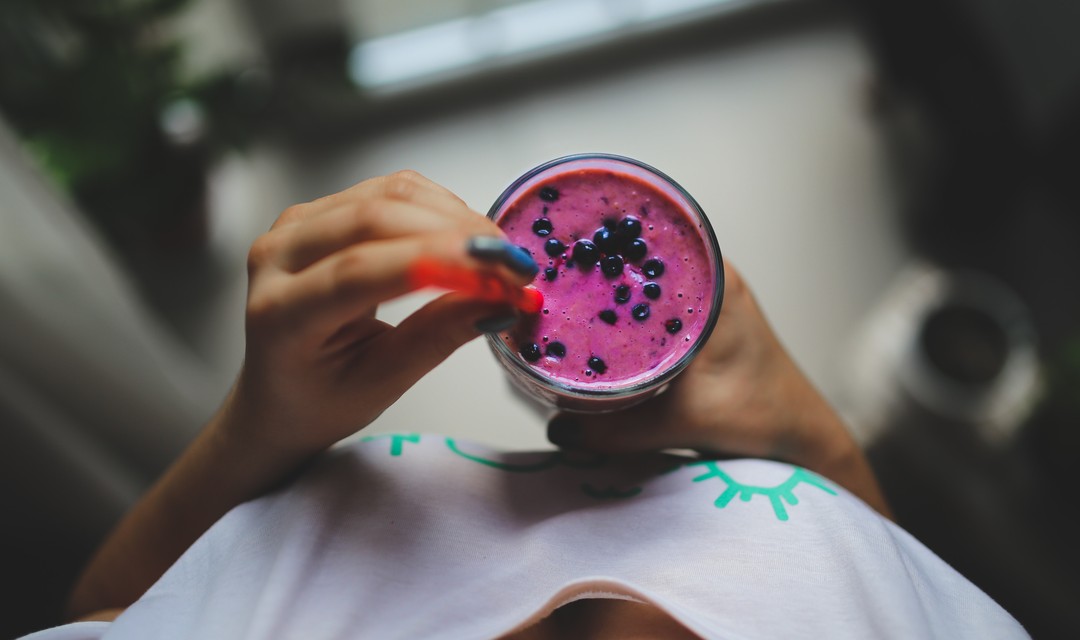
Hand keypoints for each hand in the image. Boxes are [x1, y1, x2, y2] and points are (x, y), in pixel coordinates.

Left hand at [227, 171, 535, 454]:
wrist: (279, 392)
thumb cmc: (322, 397)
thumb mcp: (383, 382)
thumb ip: (439, 335)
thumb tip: (502, 300)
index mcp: (280, 312)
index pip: (359, 271)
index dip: (436, 263)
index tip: (500, 276)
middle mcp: (277, 255)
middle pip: (375, 218)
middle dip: (457, 236)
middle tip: (515, 268)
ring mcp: (297, 224)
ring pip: (389, 194)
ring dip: (456, 217)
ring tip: (500, 257)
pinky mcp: (322, 210)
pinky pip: (390, 190)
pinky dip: (441, 208)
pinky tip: (470, 239)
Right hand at [546, 262, 889, 514]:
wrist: (799, 436)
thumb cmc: (759, 417)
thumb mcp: (682, 421)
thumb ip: (616, 430)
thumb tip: (556, 430)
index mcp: (713, 279)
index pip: (647, 241)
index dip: (600, 243)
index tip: (559, 251)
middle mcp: (710, 273)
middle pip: (639, 257)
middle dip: (594, 266)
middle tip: (547, 280)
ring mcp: (706, 292)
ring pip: (643, 279)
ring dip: (607, 289)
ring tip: (559, 297)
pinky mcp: (700, 316)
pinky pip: (652, 301)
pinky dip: (624, 311)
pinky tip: (592, 326)